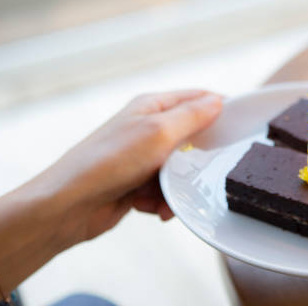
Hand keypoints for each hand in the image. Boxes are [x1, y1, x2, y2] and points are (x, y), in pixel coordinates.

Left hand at [29, 90, 221, 246]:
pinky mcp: (136, 183)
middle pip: (192, 139)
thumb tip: (218, 101)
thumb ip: (192, 116)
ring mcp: (141, 157)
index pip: (197, 99)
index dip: (220, 110)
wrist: (69, 206)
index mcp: (152, 106)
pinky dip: (161, 202)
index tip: (239, 128)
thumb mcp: (158, 132)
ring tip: (163, 197)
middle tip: (197, 171)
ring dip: (177, 187)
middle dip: (196, 160)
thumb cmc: (108, 162)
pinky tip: (149, 208)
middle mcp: (147, 129)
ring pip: (181, 170)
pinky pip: (164, 191)